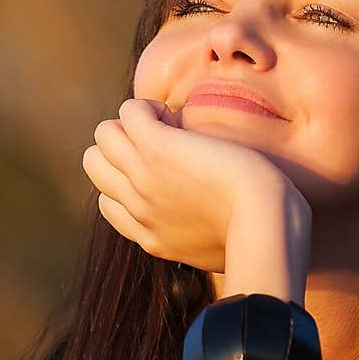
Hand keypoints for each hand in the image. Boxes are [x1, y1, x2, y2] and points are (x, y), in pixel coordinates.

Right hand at [82, 97, 302, 271]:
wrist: (262, 224)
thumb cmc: (256, 237)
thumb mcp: (217, 252)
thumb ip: (197, 242)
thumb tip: (205, 235)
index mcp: (149, 236)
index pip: (109, 202)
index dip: (132, 179)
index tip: (167, 172)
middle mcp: (137, 206)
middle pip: (95, 164)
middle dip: (124, 148)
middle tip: (165, 145)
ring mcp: (142, 177)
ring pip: (105, 134)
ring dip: (134, 122)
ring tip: (170, 126)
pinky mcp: (156, 147)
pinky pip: (129, 111)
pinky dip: (150, 106)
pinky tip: (177, 117)